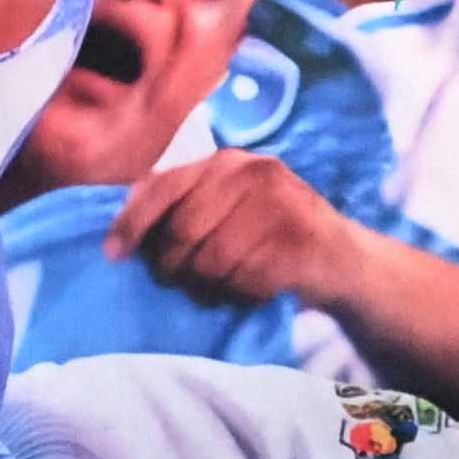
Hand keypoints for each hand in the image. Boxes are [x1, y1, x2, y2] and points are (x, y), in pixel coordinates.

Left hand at [113, 147, 371, 316]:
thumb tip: (121, 233)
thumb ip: (183, 207)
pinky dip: (239, 295)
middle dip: (173, 267)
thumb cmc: (271, 236)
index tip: (114, 252)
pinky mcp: (299, 244)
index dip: (133, 222)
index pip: (164, 186)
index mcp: (227, 162)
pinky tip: (249, 292)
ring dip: (208, 286)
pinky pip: (244, 281)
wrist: (344, 260)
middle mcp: (253, 174)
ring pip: (212, 261)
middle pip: (182, 230)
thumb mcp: (228, 209)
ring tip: (218, 289)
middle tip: (181, 283)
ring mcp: (280, 206)